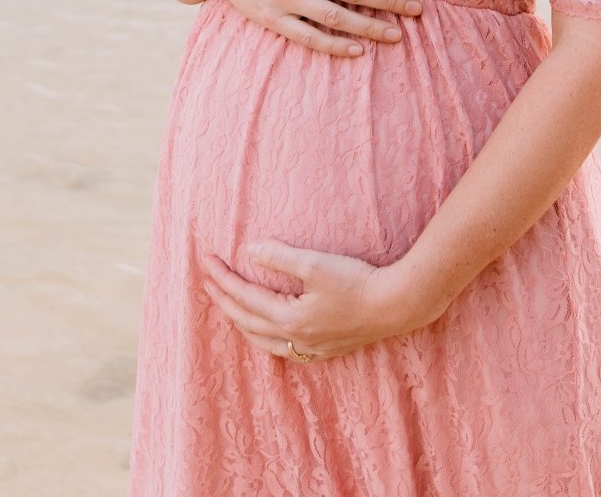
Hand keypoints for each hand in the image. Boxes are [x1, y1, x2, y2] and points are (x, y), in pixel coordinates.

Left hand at [199, 241, 440, 362]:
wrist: (397, 305)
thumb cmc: (359, 281)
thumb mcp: (317, 264)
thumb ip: (281, 258)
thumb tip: (249, 250)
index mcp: (288, 317)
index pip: (243, 296)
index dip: (221, 278)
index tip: (204, 260)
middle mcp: (293, 338)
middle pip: (245, 320)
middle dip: (222, 299)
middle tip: (206, 281)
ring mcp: (309, 348)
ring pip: (261, 341)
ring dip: (241, 322)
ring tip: (229, 309)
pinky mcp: (325, 350)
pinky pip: (282, 350)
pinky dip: (266, 339)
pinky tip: (269, 333)